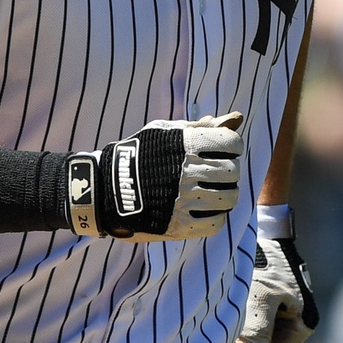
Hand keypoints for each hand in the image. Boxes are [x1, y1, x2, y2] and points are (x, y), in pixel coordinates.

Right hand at [69, 113, 242, 240]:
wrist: (105, 189)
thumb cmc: (140, 155)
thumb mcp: (165, 132)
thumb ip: (202, 126)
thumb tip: (237, 117)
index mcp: (184, 144)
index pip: (232, 143)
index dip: (231, 147)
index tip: (221, 151)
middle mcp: (185, 171)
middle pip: (232, 172)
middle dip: (228, 172)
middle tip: (216, 174)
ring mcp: (182, 200)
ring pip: (229, 198)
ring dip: (225, 195)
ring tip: (212, 192)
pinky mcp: (177, 225)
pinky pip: (216, 222)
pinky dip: (216, 216)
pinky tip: (204, 209)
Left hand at [236, 236, 317, 342]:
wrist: (265, 230)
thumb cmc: (264, 262)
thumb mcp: (259, 298)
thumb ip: (258, 331)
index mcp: (305, 323)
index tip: (244, 319)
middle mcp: (301, 320)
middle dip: (251, 333)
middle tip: (242, 305)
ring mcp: (290, 311)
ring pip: (262, 334)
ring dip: (248, 321)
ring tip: (244, 296)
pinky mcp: (280, 301)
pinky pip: (260, 319)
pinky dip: (249, 310)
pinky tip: (247, 291)